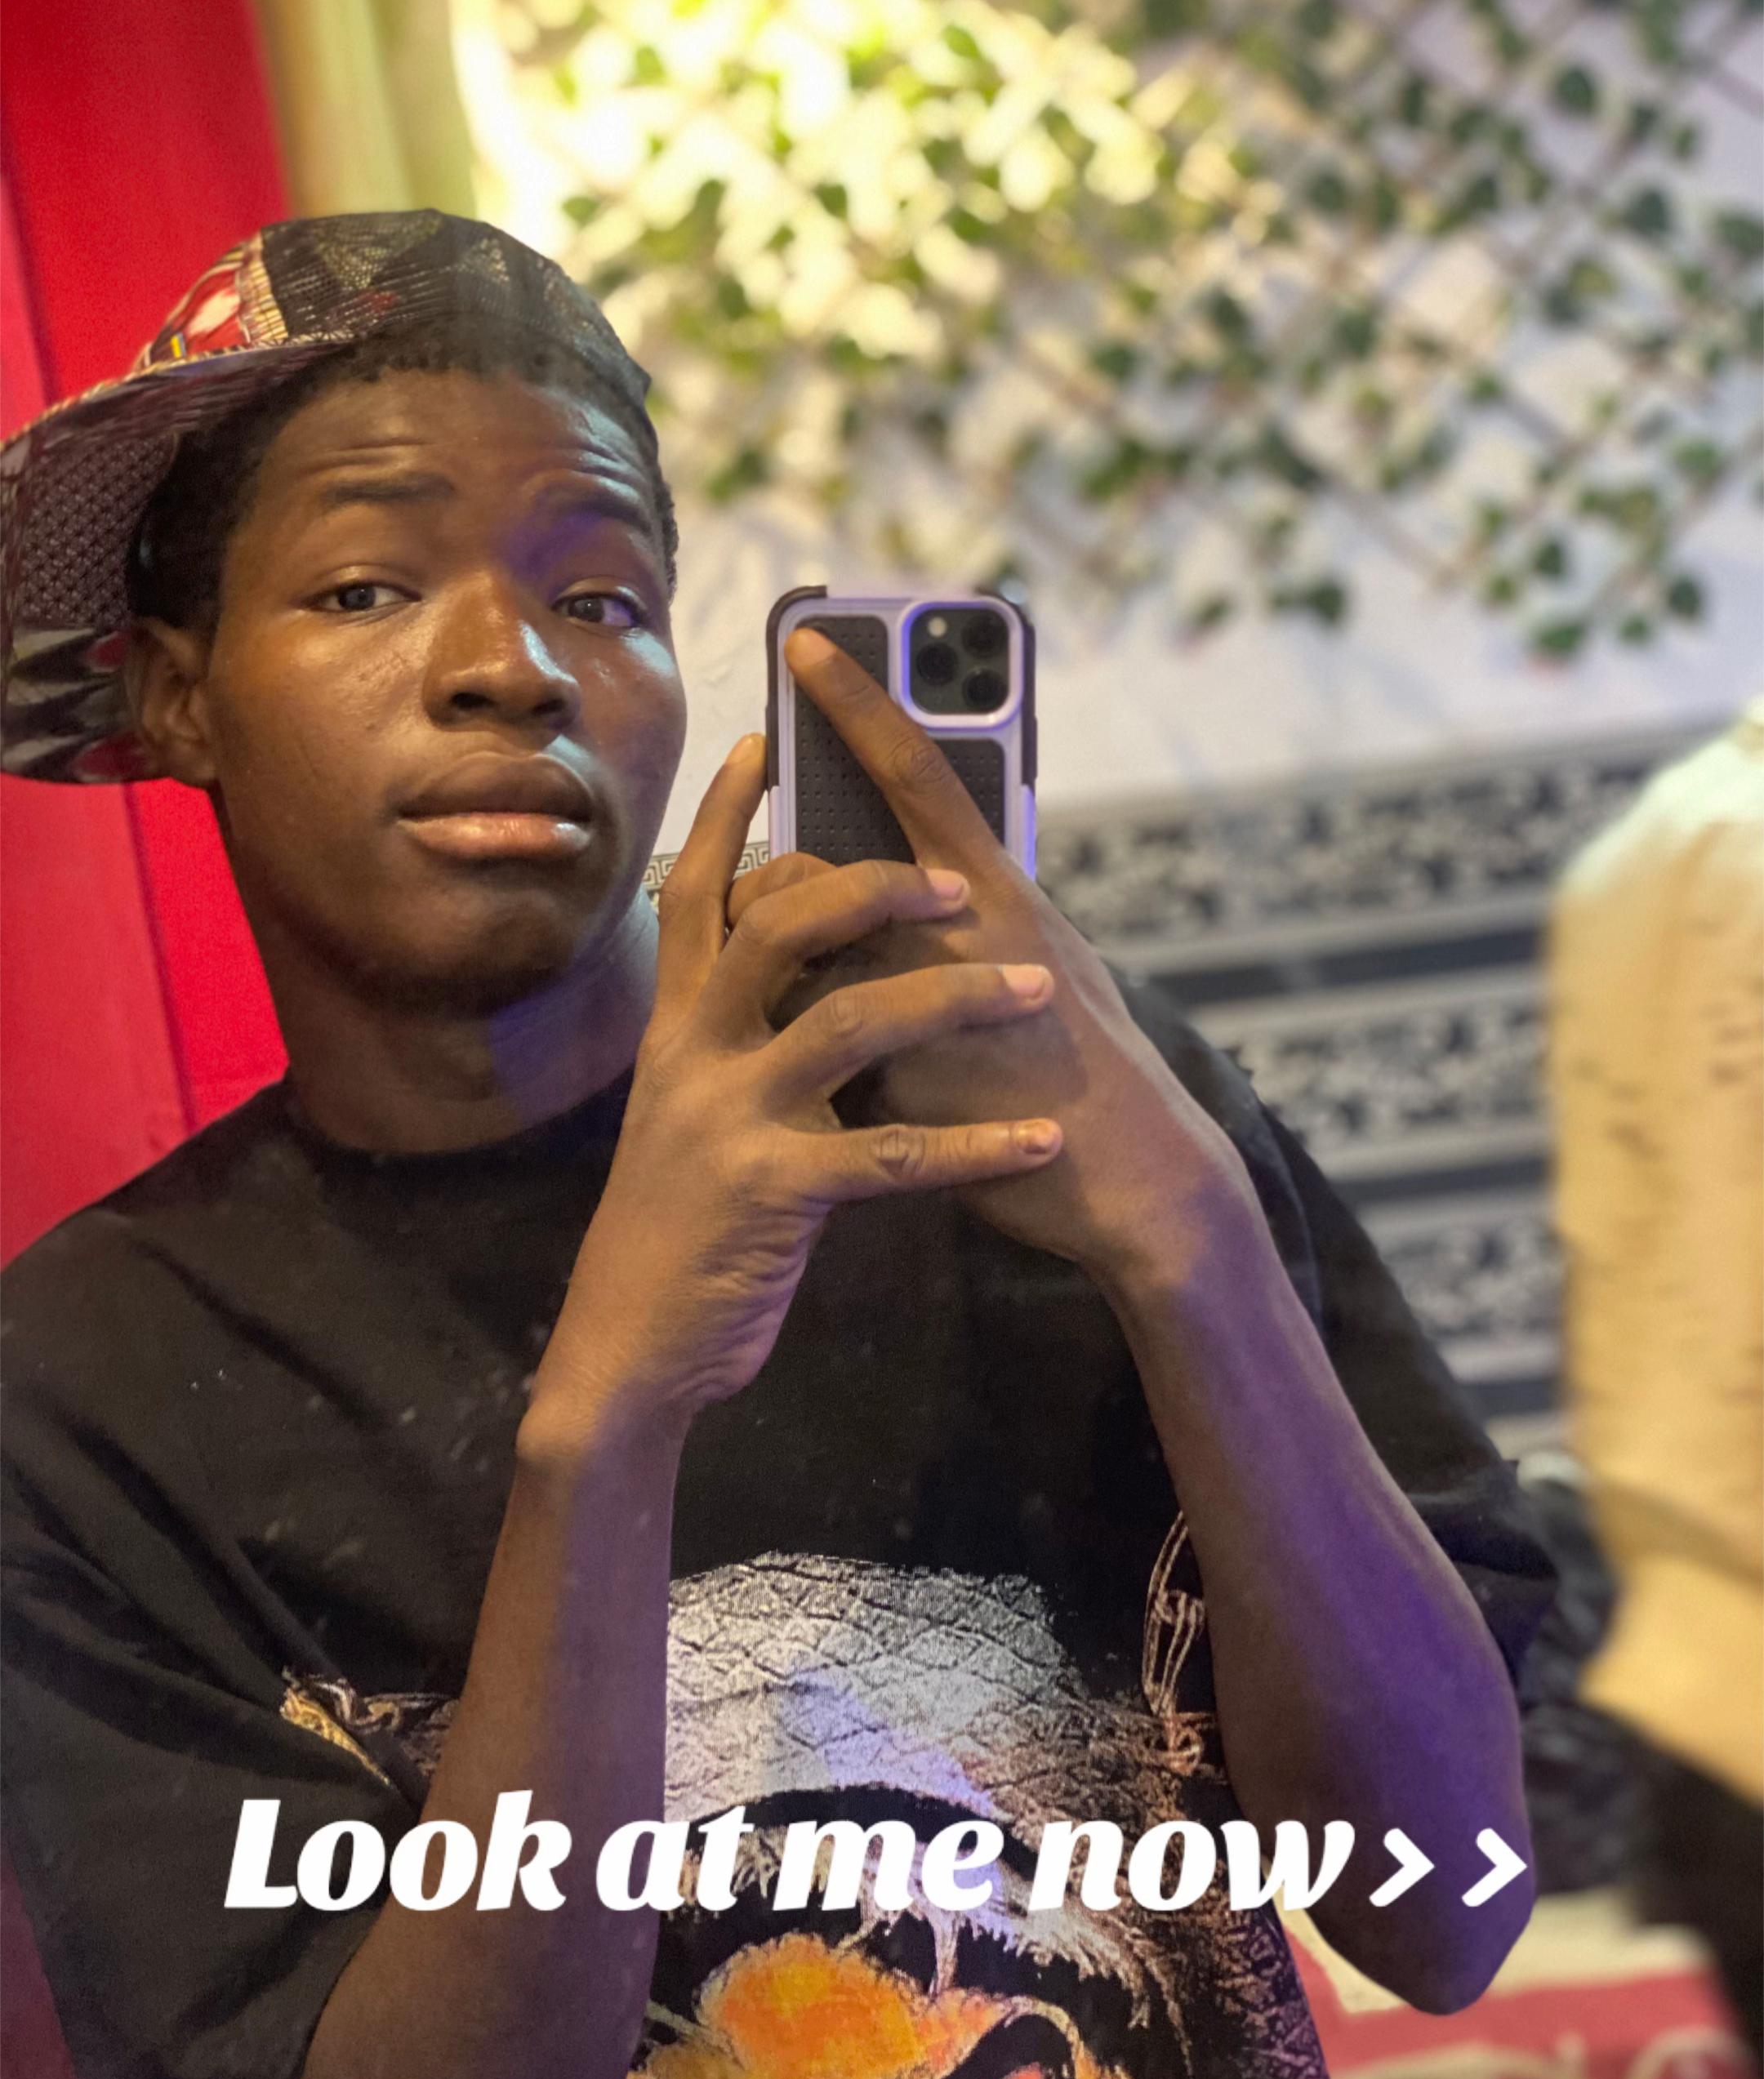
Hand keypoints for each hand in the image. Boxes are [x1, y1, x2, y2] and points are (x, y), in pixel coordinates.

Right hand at [533, 733, 1064, 1438]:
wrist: (628, 1345)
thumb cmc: (682, 1220)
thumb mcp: (690, 1110)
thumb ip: (738, 1038)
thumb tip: (810, 971)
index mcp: (675, 1026)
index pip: (696, 891)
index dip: (726, 812)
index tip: (763, 733)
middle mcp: (692, 1054)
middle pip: (781, 926)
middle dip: (874, 887)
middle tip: (960, 884)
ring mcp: (730, 1120)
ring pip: (850, 1021)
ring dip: (956, 999)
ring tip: (1038, 993)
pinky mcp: (773, 1192)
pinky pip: (893, 1155)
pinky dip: (976, 1146)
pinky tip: (1040, 1144)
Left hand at [728, 630, 1267, 1296]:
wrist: (1128, 1180)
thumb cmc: (1082, 1064)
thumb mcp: (1042, 959)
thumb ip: (974, 912)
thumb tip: (923, 874)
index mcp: (1001, 891)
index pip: (917, 771)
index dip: (859, 703)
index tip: (804, 642)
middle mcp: (962, 931)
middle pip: (827, 865)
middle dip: (783, 865)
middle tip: (761, 851)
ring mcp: (924, 1003)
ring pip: (807, 953)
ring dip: (791, 966)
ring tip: (808, 989)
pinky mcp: (898, 1079)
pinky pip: (820, 1042)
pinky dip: (816, 1050)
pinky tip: (840, 1074)